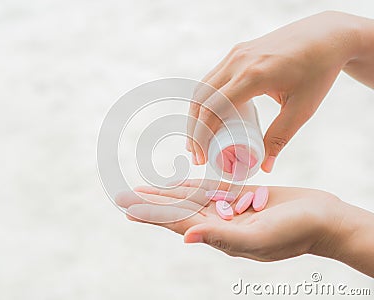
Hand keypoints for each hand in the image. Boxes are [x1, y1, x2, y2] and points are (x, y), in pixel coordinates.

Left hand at [115, 180, 345, 261]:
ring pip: (191, 199)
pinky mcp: (241, 197)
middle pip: (177, 210)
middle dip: (151, 203)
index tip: (126, 206)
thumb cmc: (295, 232)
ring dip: (168, 194)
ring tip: (146, 188)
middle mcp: (220, 223)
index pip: (177, 222)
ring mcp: (230, 210)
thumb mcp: (259, 238)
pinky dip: (193, 186)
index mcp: (219, 235)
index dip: (151, 214)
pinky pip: (211, 191)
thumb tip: (187, 238)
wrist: (323, 220)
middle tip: (125, 194)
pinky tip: (178, 183)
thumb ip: (222, 237)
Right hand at [187, 11, 370, 171]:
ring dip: (197, 114)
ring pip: (203, 87)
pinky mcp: (237, 52)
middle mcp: (238, 61)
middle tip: (197, 154)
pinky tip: (210, 115)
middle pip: (201, 99)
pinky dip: (206, 99)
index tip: (203, 157)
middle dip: (194, 129)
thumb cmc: (318, 71)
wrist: (326, 36)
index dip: (202, 135)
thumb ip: (280, 137)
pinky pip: (212, 78)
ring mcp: (235, 54)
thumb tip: (266, 167)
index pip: (214, 108)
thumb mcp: (302, 109)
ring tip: (199, 139)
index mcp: (253, 75)